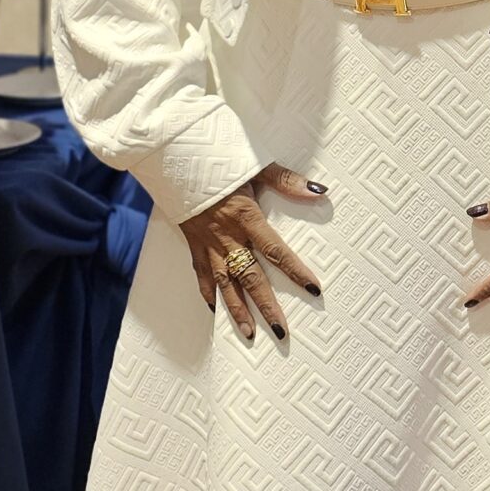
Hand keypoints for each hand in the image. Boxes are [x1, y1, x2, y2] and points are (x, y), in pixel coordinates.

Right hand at [182, 163, 326, 341]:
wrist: (171, 157)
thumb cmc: (214, 158)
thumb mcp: (254, 164)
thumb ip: (286, 181)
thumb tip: (318, 191)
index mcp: (245, 217)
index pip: (276, 251)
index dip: (296, 271)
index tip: (313, 289)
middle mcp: (226, 236)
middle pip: (250, 278)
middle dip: (267, 306)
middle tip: (281, 331)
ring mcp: (207, 243)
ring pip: (224, 284)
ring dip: (237, 310)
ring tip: (249, 333)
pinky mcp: (192, 243)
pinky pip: (201, 273)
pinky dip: (208, 293)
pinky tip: (215, 309)